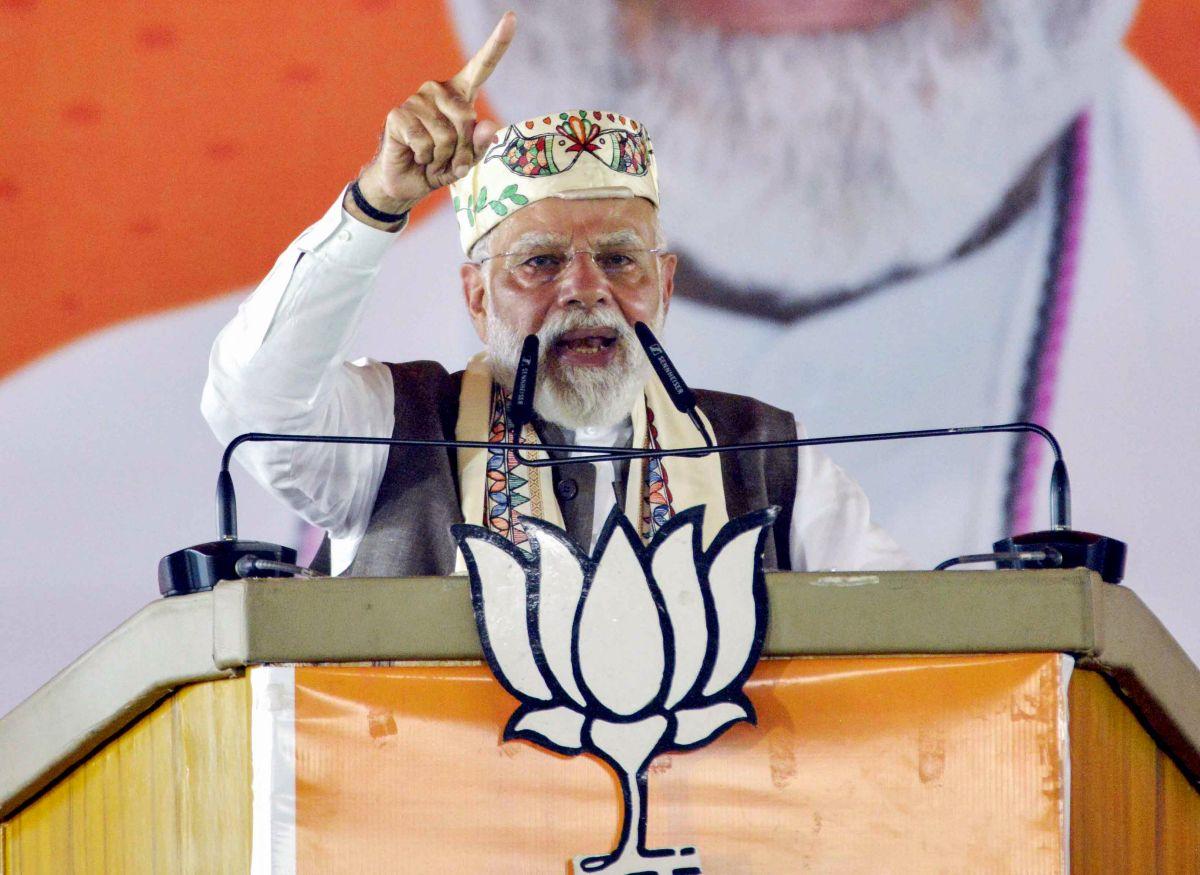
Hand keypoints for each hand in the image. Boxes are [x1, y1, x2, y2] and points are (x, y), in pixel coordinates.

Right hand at [351, 12, 515, 224]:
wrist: (406, 182)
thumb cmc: (439, 166)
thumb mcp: (466, 160)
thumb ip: (480, 146)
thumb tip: (489, 126)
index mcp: (460, 95)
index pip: (482, 66)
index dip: (497, 43)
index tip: (511, 18)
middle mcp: (438, 91)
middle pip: (467, 120)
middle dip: (462, 151)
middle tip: (447, 159)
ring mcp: (417, 99)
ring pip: (447, 136)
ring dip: (443, 158)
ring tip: (431, 158)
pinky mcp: (399, 113)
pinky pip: (425, 142)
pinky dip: (425, 158)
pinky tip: (416, 155)